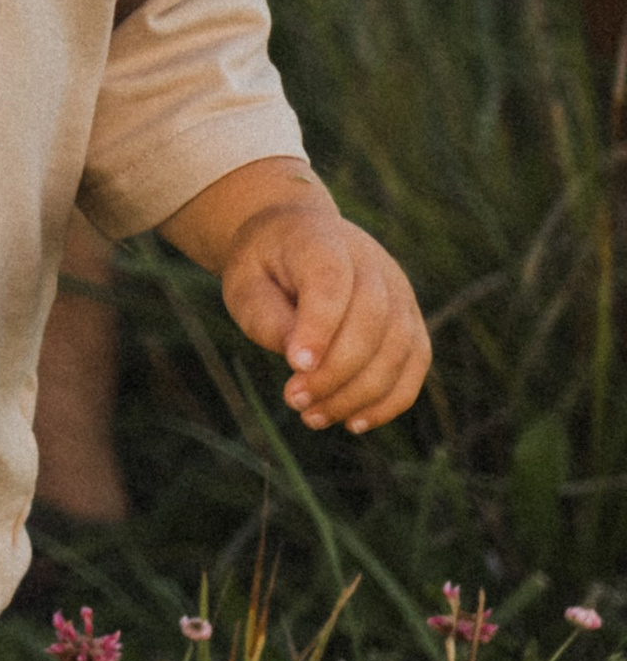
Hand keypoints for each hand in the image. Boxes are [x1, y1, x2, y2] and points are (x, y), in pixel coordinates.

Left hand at [215, 191, 430, 435]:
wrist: (294, 238)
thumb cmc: (264, 268)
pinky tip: (354, 422)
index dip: (319, 326)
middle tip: (294, 401)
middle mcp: (371, 261)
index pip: (332, 282)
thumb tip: (303, 363)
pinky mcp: (409, 318)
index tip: (296, 366)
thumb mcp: (245, 286)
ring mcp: (398, 289)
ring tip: (313, 417)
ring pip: (398, 347)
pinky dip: (391, 400)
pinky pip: (416, 363)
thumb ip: (269, 319)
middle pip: (372, 319)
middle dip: (335, 371)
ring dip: (359, 393)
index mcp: (321, 240)